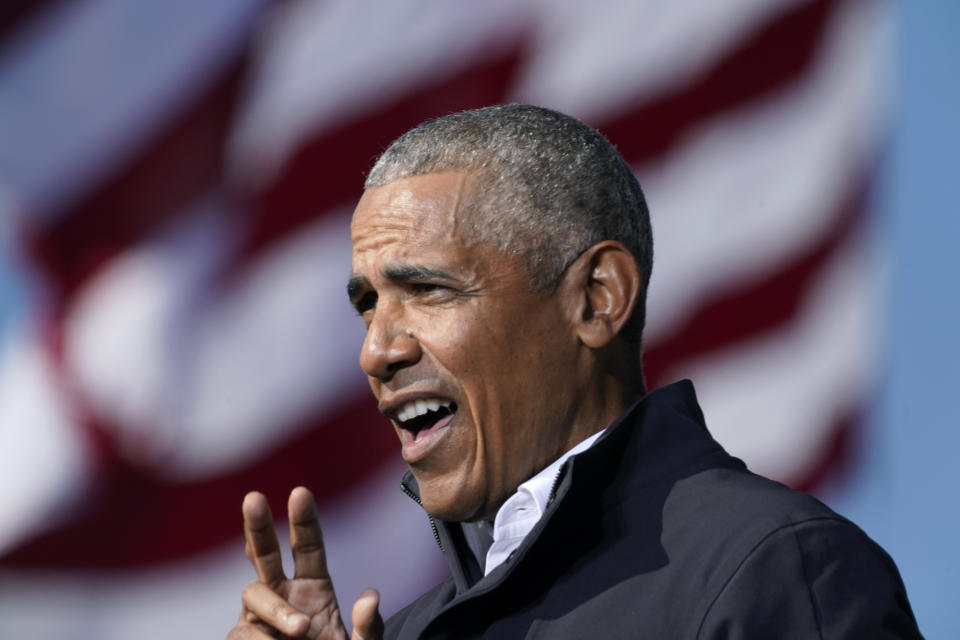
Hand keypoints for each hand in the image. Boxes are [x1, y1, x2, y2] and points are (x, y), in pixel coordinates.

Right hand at [226, 487, 383, 638]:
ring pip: (255, 593)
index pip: (309, 546)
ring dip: (277, 609)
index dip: (305, 520)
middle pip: (266, 554)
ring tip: (301, 631)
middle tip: (254, 498)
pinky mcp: (243, 638)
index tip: (300, 492)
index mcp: (315, 588)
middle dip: (259, 526)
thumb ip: (370, 628)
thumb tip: (370, 595)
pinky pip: (244, 631)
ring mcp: (259, 617)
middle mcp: (283, 595)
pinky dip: (260, 638)